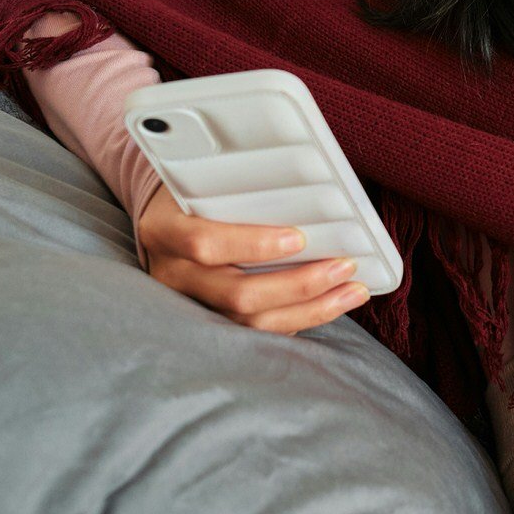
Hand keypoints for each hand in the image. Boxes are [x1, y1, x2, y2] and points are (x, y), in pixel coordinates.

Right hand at [134, 184, 371, 333]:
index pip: (204, 243)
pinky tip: (330, 304)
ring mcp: (189, 304)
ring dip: (309, 309)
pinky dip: (298, 320)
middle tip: (343, 267)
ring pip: (250, 322)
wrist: (162, 221)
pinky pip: (257, 333)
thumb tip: (307, 185)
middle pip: (236, 294)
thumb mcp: (199, 181)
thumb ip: (237, 185)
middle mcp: (172, 273)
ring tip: (351, 291)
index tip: (298, 239)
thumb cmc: (191, 193)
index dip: (252, 245)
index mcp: (164, 230)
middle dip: (297, 285)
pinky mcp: (210, 321)